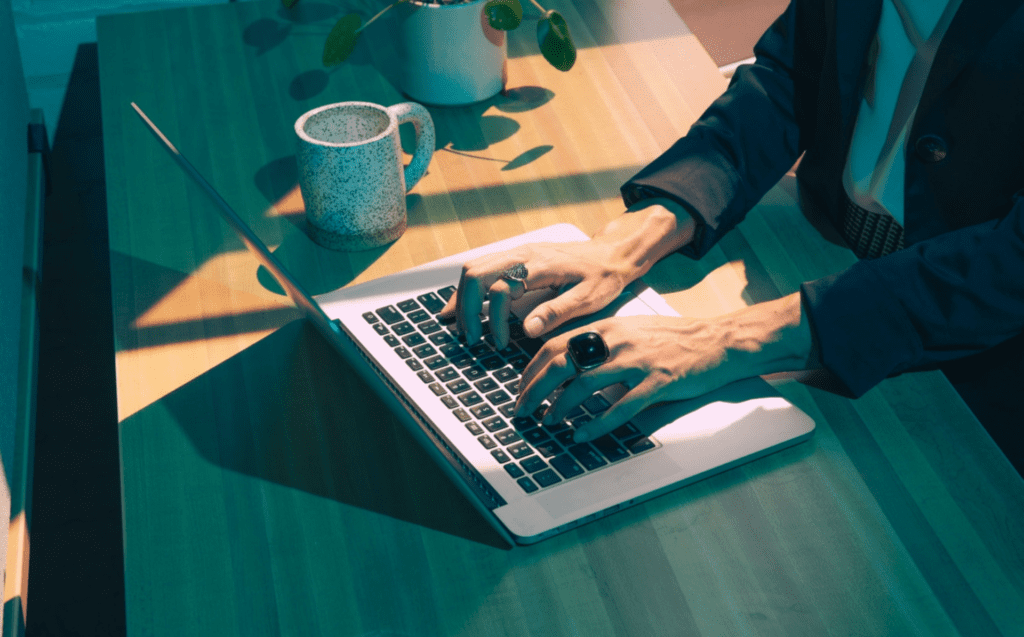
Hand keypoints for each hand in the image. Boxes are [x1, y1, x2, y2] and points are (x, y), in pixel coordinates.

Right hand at [439, 241, 632, 348]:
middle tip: (471, 338)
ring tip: (464, 327)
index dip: (495, 320)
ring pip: (473, 269)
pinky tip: (464, 306)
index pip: (500, 289)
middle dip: (467, 308)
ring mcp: (517, 252)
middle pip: (476, 275)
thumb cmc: (602, 277)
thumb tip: (528, 328)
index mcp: (540, 266)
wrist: (611, 254)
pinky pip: (482, 267)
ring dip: (463, 298)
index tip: (499, 343)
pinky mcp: (516, 256)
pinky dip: (468, 288)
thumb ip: (557, 312)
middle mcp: (523, 254)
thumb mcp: (588, 299)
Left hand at [515, 294, 816, 442]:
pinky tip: (583, 434)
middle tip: (523, 411)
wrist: (718, 340)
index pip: (556, 346)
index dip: (532, 370)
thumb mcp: (631, 331)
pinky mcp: (657, 382)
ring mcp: (637, 361)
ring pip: (584, 385)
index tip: (521, 389)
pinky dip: (597, 423)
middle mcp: (616, 341)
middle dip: (535, 390)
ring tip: (549, 423)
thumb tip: (568, 363)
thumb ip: (600, 344)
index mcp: (607, 327)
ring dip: (560, 407)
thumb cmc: (673, 339)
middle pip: (561, 364)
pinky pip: (621, 407)